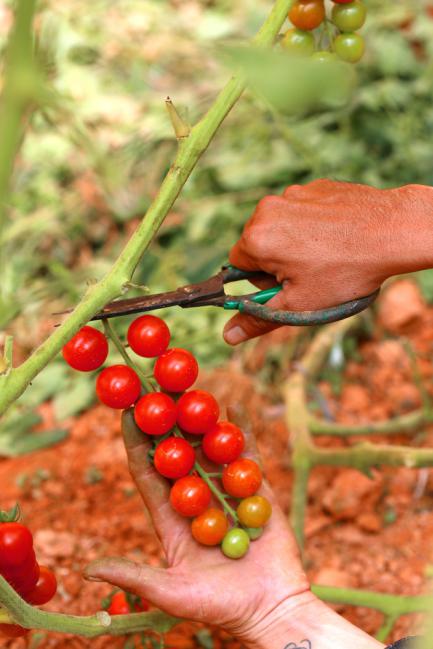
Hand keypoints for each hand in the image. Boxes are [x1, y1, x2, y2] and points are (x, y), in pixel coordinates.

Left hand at [84, 407, 383, 648]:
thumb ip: (133, 575)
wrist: (270, 609)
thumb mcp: (170, 592)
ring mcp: (226, 493)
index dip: (138, 442)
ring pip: (210, 449)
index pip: (148, 472)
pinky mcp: (256, 492)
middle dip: (167, 422)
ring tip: (191, 389)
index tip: (128, 413)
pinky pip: (248, 457)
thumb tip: (87, 569)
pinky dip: (242, 432)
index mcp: (171, 517)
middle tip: (157, 388)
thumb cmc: (217, 606)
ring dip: (201, 421)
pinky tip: (235, 408)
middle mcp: (196, 499)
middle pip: (177, 453)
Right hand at [224, 180, 432, 343]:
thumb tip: (228, 335)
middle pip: (258, 244)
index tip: (286, 286)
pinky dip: (314, 226)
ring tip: (328, 256)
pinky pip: (302, 211)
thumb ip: (258, 319)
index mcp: (257, 238)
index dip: (261, 282)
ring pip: (281, 227)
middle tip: (309, 274)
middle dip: (277, 262)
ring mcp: (293, 194)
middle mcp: (268, 209)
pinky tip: (337, 238)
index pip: (238, 265)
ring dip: (295, 244)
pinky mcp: (315, 187)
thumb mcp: (299, 304)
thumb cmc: (345, 270)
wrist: (393, 231)